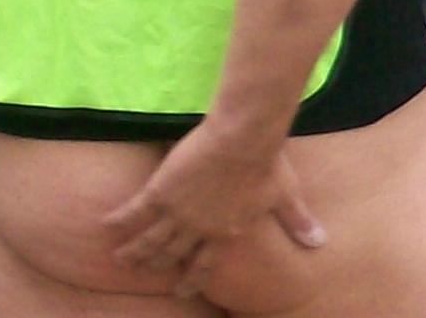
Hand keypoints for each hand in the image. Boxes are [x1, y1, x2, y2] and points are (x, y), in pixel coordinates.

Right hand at [105, 120, 324, 297]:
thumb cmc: (267, 164)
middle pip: (173, 253)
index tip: (183, 288)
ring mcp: (178, 211)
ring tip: (121, 259)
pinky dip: (120, 221)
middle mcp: (199, 228)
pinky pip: (136, 211)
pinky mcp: (162, 189)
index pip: (206, 263)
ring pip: (151, 238)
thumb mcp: (284, 196)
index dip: (193, 278)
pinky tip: (106, 226)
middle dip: (158, 265)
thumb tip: (319, 243)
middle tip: (143, 273)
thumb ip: (298, 222)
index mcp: (226, 232)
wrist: (243, 138)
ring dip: (136, 251)